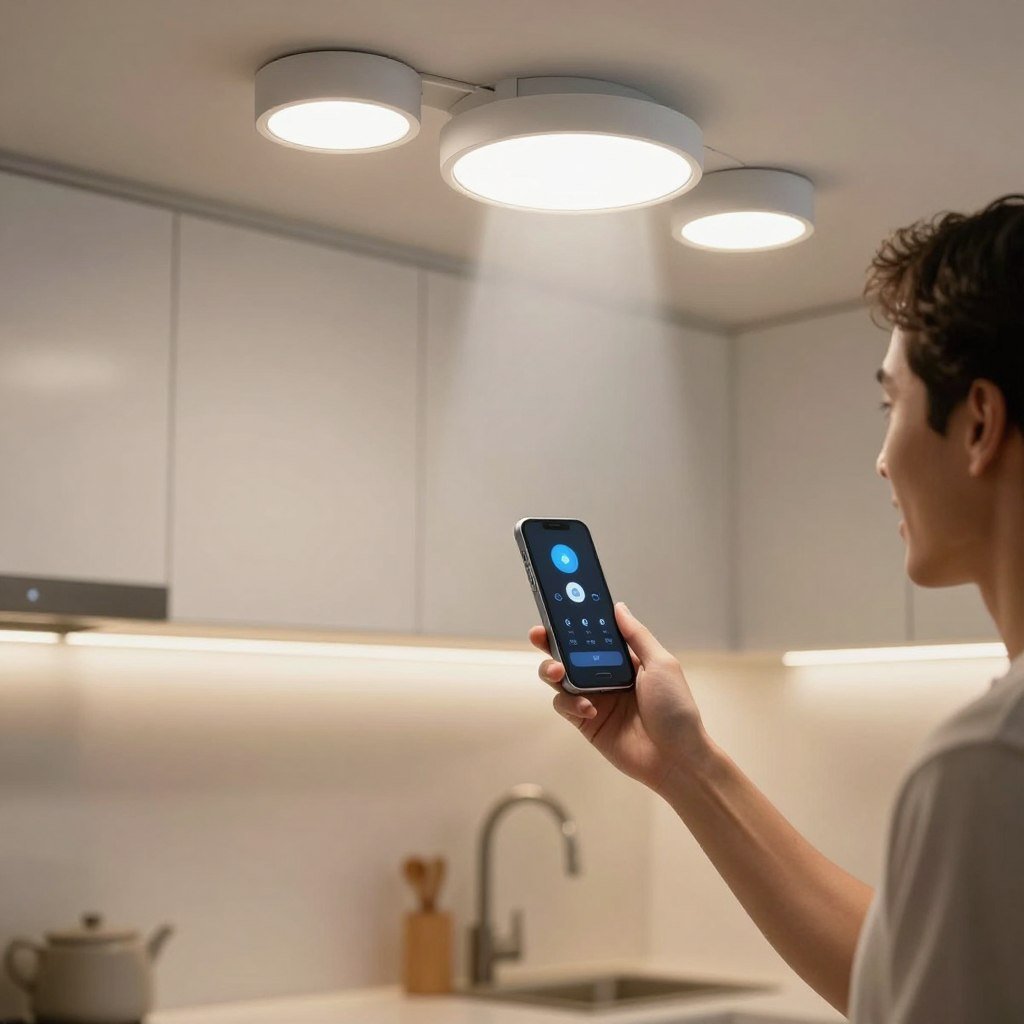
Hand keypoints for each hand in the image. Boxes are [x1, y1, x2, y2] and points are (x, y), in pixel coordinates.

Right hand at [530, 601, 711, 792]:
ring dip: (552, 670)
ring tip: (558, 672)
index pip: (593, 634)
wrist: (676, 758)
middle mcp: (605, 676)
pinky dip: (570, 703)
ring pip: (559, 678)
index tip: (558, 608)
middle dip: (550, 642)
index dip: (575, 622)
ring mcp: (594, 698)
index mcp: (624, 659)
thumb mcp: (661, 663)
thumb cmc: (676, 709)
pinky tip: (589, 708)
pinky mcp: (585, 722)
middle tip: (539, 635)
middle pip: (569, 653)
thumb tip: (618, 607)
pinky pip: (564, 706)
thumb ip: (635, 635)